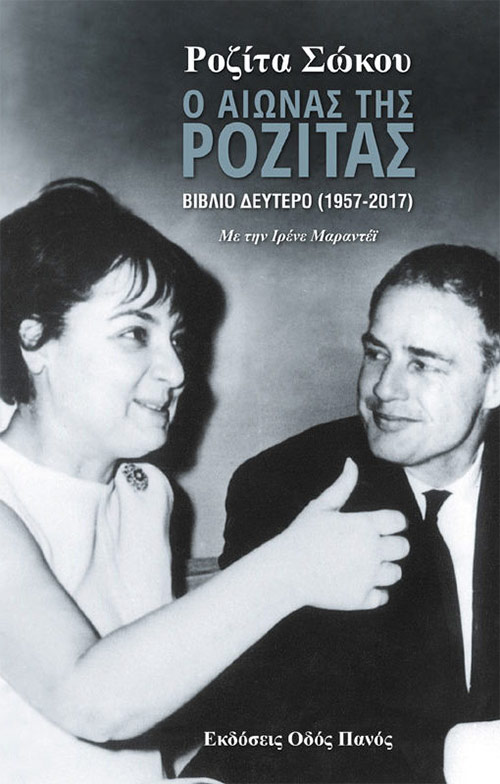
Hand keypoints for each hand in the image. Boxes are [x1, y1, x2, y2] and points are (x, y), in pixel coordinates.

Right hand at [276, 458, 408, 610]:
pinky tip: (361, 583)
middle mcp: (373, 551)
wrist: (285, 572)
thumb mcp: (321, 506)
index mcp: (366, 526)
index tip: (383, 526)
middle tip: (374, 546)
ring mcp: (369, 576)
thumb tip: (352, 462)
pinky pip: (382, 596)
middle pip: (403, 547)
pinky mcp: (362, 599)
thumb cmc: (301, 535)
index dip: (393, 522)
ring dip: (385, 568)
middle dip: (392, 545)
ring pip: (396, 573)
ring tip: (366, 566)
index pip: (399, 521)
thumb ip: (342, 485)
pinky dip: (375, 592)